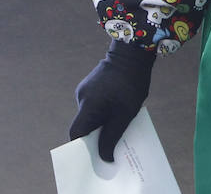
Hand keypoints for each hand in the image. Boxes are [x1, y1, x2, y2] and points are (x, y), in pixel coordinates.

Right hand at [67, 40, 154, 160]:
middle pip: (84, 125)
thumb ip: (112, 136)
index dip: (83, 148)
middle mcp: (82, 98)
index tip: (94, 156)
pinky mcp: (92, 85)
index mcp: (87, 105)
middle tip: (110, 145)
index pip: (76, 134)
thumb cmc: (131, 82)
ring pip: (91, 114)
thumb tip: (104, 158)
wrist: (134, 52)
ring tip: (119, 123)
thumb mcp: (125, 113)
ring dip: (103, 121)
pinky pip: (95, 104)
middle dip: (96, 136)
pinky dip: (105, 110)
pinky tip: (118, 109)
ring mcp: (86, 90)